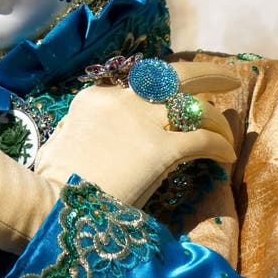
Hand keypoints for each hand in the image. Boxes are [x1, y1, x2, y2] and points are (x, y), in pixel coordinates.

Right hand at [35, 61, 239, 208]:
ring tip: (228, 132)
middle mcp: (122, 100)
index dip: (163, 95)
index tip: (175, 104)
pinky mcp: (161, 150)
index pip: (139, 88)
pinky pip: (201, 141)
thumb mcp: (62, 142)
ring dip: (216, 120)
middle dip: (205, 74)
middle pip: (173, 76)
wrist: (49, 204)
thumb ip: (81, 132)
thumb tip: (87, 138)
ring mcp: (142, 122)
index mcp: (96, 98)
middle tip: (227, 78)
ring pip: (194, 107)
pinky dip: (218, 146)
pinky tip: (226, 157)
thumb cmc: (49, 183)